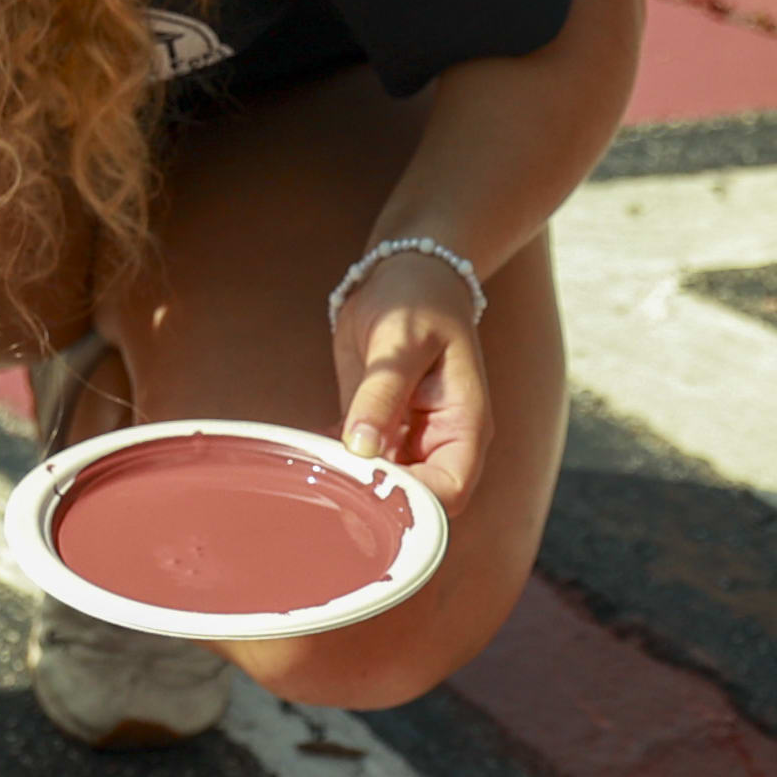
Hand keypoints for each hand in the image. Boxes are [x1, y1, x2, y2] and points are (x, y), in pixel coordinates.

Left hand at [331, 253, 491, 507]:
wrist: (405, 275)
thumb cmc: (418, 299)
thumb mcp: (400, 342)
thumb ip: (381, 396)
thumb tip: (360, 447)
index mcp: (464, 426)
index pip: (448, 491)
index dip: (412, 502)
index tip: (367, 488)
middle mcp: (440, 443)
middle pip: (416, 502)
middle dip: (376, 502)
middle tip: (329, 489)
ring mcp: (409, 441)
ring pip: (384, 489)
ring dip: (351, 487)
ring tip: (316, 475)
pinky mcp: (380, 433)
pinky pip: (359, 465)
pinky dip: (336, 466)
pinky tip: (312, 456)